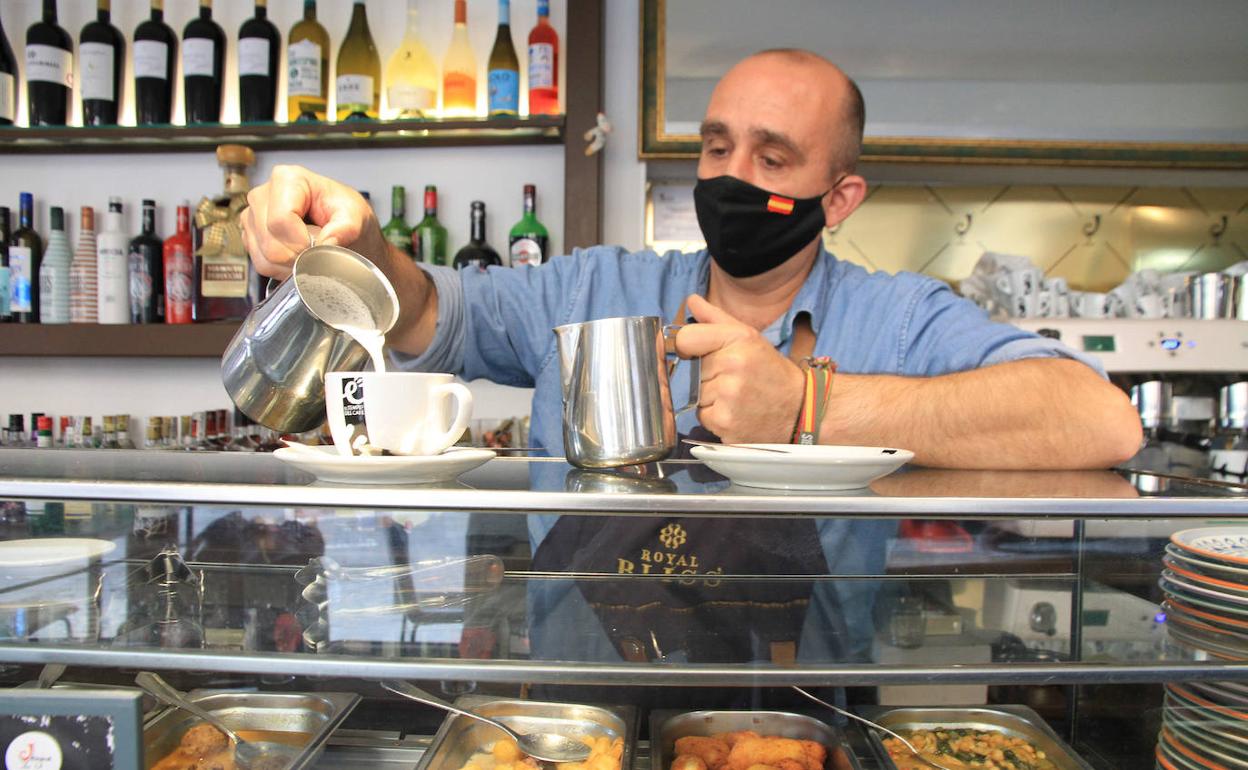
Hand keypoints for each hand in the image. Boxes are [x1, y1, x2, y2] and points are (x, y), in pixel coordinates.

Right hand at [241, 164, 387, 279]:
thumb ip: (346, 228)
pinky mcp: (251, 236)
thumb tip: (327, 242)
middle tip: (319, 252)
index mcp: (287, 179)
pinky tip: (298, 258)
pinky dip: (283, 269)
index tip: (320, 247)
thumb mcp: (355, 217)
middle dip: (298, 257)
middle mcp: (263, 194)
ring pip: (264, 259)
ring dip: (291, 266)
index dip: (302, 243)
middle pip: (270, 244)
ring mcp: (253, 216)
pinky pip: (261, 265)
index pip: (281, 220)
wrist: (342, 225)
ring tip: (310, 253)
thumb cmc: (345, 214)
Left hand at [673, 294, 804, 443]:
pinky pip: (701, 415)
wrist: (799, 409)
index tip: (694, 353)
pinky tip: (734, 411)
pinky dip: (713, 415)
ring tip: (734, 396)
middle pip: (690, 370)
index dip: (685, 347)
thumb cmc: (770, 371)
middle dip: (704, 375)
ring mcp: (728, 395)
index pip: (685, 338)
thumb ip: (715, 318)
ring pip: (694, 394)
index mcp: (736, 339)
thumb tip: (691, 301)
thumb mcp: (748, 337)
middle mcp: (732, 365)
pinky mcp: (724, 421)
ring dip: (708, 397)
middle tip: (731, 379)